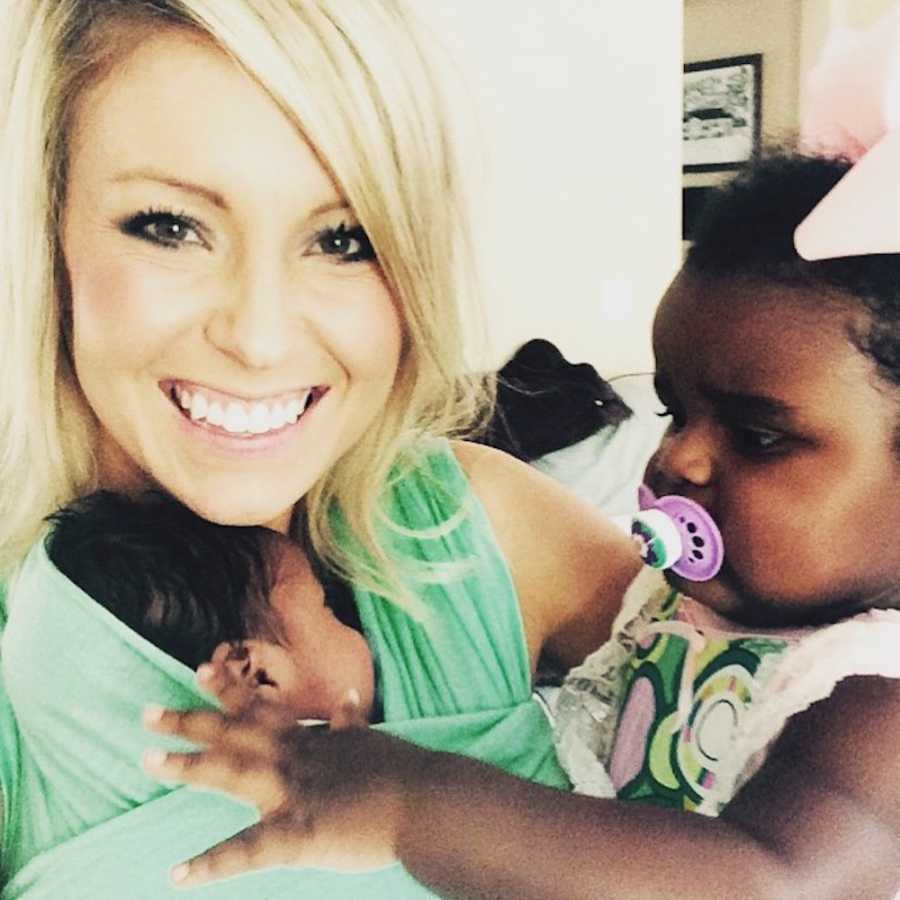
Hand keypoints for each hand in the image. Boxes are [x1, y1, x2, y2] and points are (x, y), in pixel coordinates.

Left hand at [142, 685, 424, 885]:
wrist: (424, 801)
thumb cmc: (401, 771)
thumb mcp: (370, 738)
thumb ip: (349, 722)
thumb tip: (346, 698)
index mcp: (309, 740)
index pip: (260, 707)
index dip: (228, 688)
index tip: (200, 669)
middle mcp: (292, 759)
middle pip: (233, 734)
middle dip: (190, 721)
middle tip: (147, 712)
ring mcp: (290, 794)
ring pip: (230, 774)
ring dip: (187, 766)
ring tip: (148, 760)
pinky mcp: (296, 836)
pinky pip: (247, 851)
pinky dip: (211, 864)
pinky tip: (177, 875)